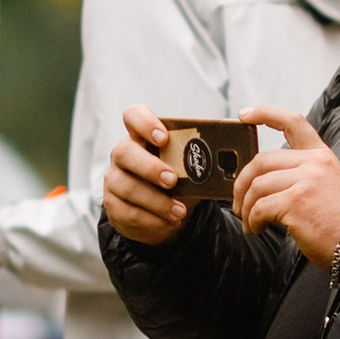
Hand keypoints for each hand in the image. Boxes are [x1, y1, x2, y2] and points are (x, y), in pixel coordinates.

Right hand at [103, 104, 192, 244]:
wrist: (162, 216)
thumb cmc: (178, 183)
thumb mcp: (188, 170)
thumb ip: (199, 162)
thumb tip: (227, 163)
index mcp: (142, 137)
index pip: (134, 116)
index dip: (145, 123)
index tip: (163, 137)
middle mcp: (123, 154)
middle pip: (125, 152)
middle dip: (150, 168)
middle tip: (172, 181)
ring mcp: (114, 179)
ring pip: (127, 187)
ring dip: (156, 201)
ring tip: (179, 211)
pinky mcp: (112, 204)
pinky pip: (128, 212)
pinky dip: (152, 220)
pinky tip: (169, 222)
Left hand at [234, 107, 339, 269]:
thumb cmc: (339, 222)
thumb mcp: (328, 185)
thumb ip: (301, 173)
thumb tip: (262, 179)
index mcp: (321, 156)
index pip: (293, 123)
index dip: (265, 114)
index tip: (244, 116)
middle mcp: (314, 164)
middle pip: (261, 161)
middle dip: (242, 183)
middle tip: (239, 202)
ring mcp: (305, 182)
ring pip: (257, 186)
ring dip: (246, 207)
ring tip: (249, 222)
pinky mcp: (296, 202)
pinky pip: (260, 208)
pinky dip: (253, 221)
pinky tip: (257, 229)